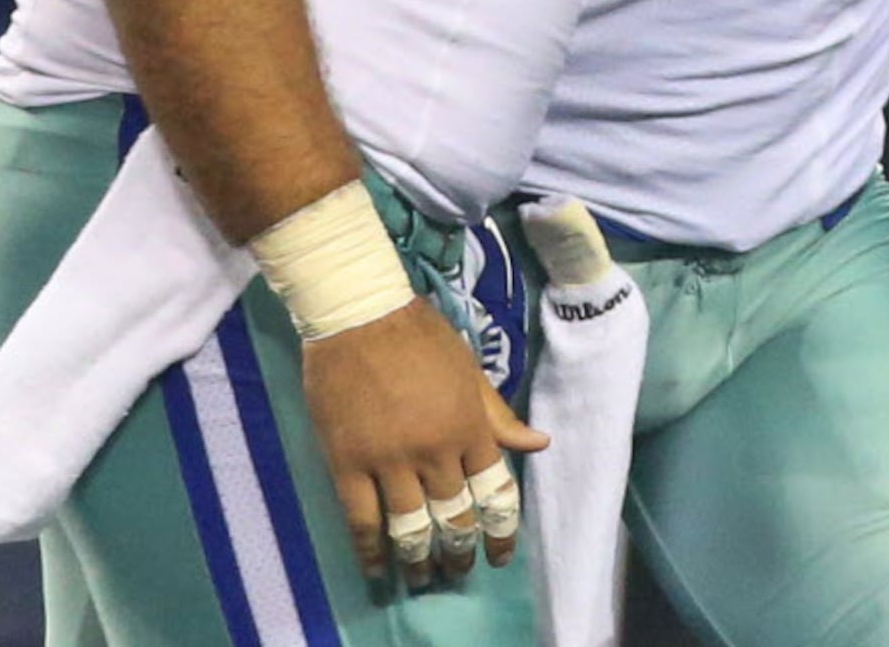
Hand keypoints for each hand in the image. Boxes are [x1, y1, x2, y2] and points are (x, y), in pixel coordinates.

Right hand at [301, 297, 547, 589]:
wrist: (359, 312)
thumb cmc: (418, 335)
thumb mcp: (469, 369)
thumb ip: (498, 414)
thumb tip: (539, 443)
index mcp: (469, 426)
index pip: (495, 492)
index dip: (501, 532)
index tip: (500, 555)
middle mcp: (436, 450)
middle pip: (454, 517)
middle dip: (459, 551)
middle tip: (457, 569)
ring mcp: (391, 460)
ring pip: (411, 528)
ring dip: (420, 560)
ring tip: (422, 577)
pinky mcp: (349, 464)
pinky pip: (363, 521)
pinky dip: (372, 551)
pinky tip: (378, 567)